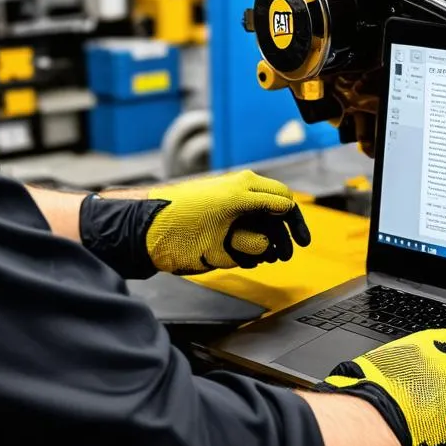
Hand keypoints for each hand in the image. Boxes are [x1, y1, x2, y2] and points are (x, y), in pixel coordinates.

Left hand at [144, 170, 310, 274]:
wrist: (142, 228)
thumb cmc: (178, 232)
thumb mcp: (223, 238)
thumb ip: (257, 230)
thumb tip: (280, 221)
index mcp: (244, 190)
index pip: (284, 201)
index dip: (296, 224)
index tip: (302, 243)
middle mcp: (237, 188)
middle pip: (275, 205)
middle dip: (282, 231)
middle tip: (286, 254)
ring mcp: (224, 194)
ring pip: (258, 212)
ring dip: (264, 235)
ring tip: (262, 258)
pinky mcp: (213, 204)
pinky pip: (240, 216)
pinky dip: (246, 234)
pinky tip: (240, 254)